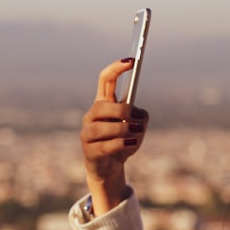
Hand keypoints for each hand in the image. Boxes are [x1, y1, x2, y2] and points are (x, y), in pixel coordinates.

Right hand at [79, 58, 148, 214]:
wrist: (109, 168)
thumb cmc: (123, 143)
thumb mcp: (138, 128)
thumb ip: (141, 118)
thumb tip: (139, 117)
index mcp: (103, 104)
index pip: (105, 80)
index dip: (117, 68)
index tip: (132, 60)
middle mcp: (92, 115)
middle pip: (103, 106)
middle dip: (123, 111)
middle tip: (137, 120)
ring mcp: (87, 133)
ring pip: (103, 126)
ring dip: (124, 129)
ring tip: (136, 134)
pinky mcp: (90, 151)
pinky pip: (106, 145)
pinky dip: (123, 144)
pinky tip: (132, 143)